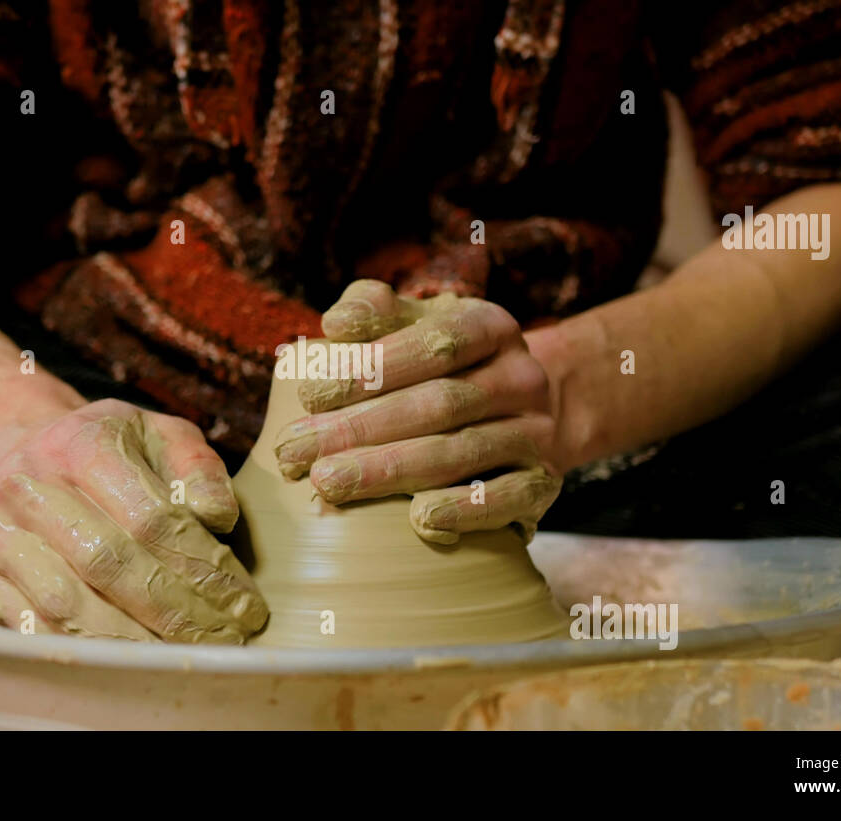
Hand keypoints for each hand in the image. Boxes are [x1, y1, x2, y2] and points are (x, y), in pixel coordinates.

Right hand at [0, 399, 268, 642]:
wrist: (23, 454)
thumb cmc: (110, 450)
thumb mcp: (160, 435)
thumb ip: (198, 468)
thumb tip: (218, 517)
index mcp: (81, 444)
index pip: (149, 517)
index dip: (201, 566)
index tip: (243, 602)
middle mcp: (30, 487)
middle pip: (108, 563)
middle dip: (175, 610)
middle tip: (225, 638)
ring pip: (68, 604)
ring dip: (133, 640)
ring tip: (186, 655)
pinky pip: (36, 629)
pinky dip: (88, 650)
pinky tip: (133, 660)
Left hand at [273, 280, 561, 543]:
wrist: (525, 412)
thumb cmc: (444, 365)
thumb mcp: (415, 324)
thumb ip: (373, 311)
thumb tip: (337, 324)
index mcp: (491, 327)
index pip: (434, 345)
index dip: (372, 369)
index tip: (308, 396)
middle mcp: (522, 377)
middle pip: (439, 403)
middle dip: (360, 429)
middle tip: (296, 452)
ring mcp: (537, 433)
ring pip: (461, 452)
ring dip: (390, 471)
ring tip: (328, 484)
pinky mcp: (544, 485)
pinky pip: (508, 499)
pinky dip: (464, 511)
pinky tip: (419, 520)